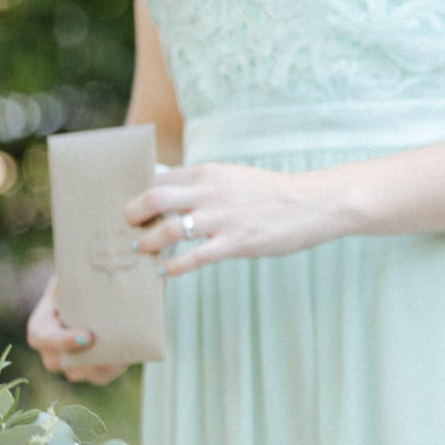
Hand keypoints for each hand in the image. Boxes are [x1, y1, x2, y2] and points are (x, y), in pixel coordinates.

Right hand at [26, 279, 127, 384]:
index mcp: (43, 319)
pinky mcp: (93, 363)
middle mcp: (52, 343)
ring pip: (80, 373)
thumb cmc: (87, 276)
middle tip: (109, 352)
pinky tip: (130, 355)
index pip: (40, 336)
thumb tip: (116, 261)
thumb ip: (87, 272)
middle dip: (82, 360)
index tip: (88, 336)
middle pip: (57, 362)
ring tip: (123, 354)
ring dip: (102, 366)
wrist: (101, 286)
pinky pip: (101, 374)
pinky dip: (114, 368)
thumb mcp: (81, 271)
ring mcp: (71, 356)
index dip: (60, 341)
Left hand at [126, 162, 353, 275]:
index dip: (137, 192)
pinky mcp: (236, 242)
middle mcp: (211, 192)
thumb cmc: (272, 193)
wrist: (315, 202)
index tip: (131, 206)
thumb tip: (166, 192)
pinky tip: (164, 271)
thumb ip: (202, 185)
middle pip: (153, 199)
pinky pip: (192, 258)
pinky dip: (172, 267)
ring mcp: (223, 218)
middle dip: (133, 215)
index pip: (157, 177)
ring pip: (169, 230)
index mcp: (208, 173)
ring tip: (144, 250)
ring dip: (149, 243)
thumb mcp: (234, 177)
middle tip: (129, 227)